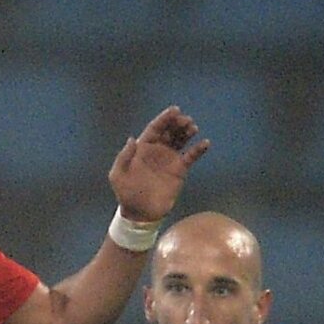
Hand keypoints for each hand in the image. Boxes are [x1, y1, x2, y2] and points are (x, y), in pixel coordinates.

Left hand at [109, 106, 209, 222]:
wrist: (140, 214)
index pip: (155, 128)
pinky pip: (191, 156)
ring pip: (181, 139)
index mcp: (143, 148)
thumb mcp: (118, 176)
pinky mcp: (179, 170)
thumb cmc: (126, 194)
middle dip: (178, 122)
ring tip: (193, 127)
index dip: (164, 118)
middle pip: (170, 131)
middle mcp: (157, 150)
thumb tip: (132, 139)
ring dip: (187, 131)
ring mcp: (169, 159)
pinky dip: (199, 149)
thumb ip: (123, 157)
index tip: (175, 110)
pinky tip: (205, 143)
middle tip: (186, 120)